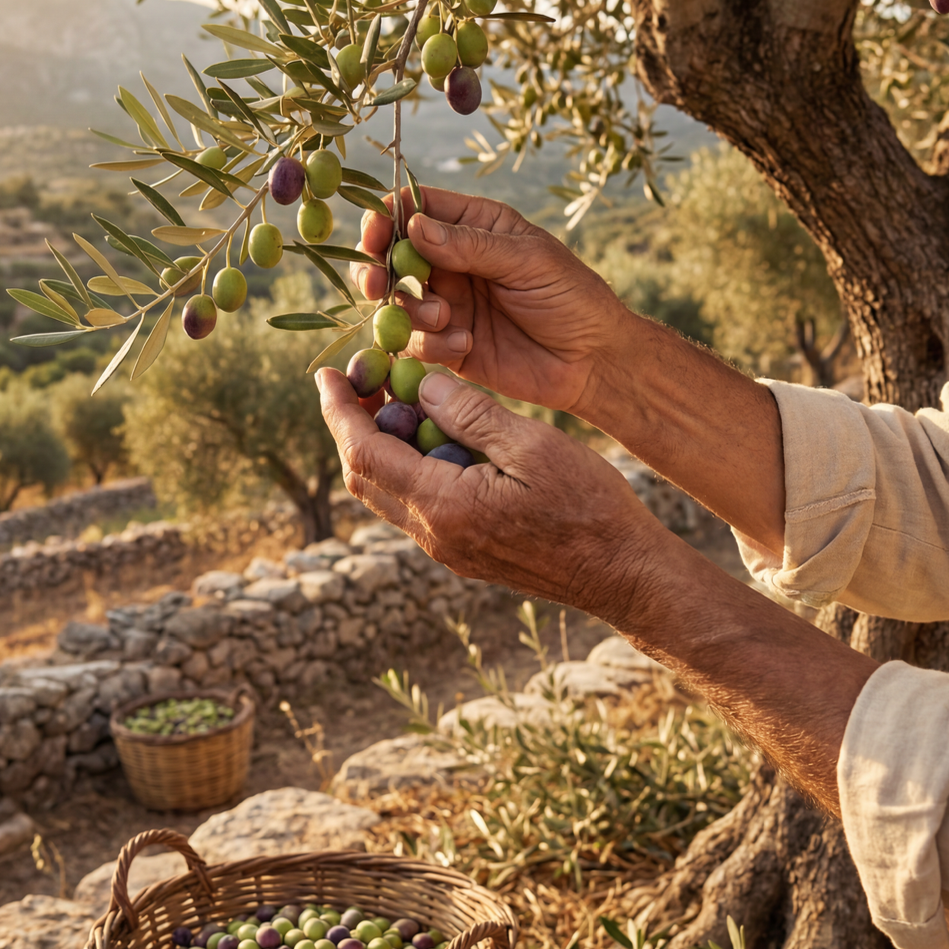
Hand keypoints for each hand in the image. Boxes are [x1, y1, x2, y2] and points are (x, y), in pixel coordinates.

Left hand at [316, 367, 671, 624]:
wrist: (622, 574)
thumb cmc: (589, 507)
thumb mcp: (533, 445)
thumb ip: (471, 414)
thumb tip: (418, 384)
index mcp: (445, 506)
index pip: (365, 454)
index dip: (339, 412)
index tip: (326, 375)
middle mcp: (434, 535)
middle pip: (364, 476)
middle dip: (352, 425)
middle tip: (360, 378)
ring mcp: (447, 550)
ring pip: (387, 493)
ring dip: (379, 445)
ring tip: (395, 398)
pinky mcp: (464, 553)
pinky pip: (416, 505)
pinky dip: (408, 465)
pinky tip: (432, 434)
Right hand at [353, 186, 628, 415]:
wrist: (592, 360)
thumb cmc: (570, 297)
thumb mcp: (527, 260)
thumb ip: (470, 245)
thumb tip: (414, 227)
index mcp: (473, 226)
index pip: (417, 209)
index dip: (388, 218)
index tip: (374, 235)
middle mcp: (452, 262)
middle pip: (392, 257)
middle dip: (377, 270)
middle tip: (376, 285)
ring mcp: (447, 304)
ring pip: (397, 302)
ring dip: (409, 310)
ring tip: (445, 318)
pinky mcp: (447, 345)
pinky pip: (416, 343)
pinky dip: (429, 345)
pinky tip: (465, 345)